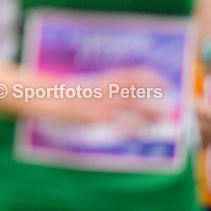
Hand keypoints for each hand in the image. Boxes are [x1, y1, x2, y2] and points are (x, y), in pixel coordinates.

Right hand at [24, 67, 170, 127]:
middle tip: (171, 108)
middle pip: (136, 92)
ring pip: (131, 108)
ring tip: (161, 124)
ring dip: (148, 116)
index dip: (150, 78)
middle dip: (155, 100)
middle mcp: (103, 88)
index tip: (164, 83)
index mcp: (100, 78)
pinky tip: (139, 136)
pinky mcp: (93, 117)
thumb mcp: (81, 86)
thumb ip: (98, 88)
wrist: (40, 96)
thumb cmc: (59, 92)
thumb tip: (115, 93)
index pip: (131, 74)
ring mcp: (99, 103)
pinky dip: (131, 129)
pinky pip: (116, 124)